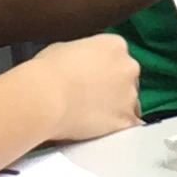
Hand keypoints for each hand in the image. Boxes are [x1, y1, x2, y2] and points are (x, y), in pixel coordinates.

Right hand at [7, 30, 142, 146]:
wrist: (45, 98)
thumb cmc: (47, 72)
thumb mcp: (64, 49)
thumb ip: (82, 55)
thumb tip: (80, 63)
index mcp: (115, 45)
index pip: (118, 58)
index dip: (105, 70)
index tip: (93, 79)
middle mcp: (129, 67)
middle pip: (127, 80)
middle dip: (114, 89)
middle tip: (92, 99)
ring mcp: (130, 95)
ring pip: (130, 103)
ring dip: (116, 109)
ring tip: (92, 117)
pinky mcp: (126, 120)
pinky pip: (130, 126)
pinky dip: (120, 129)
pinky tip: (105, 131)